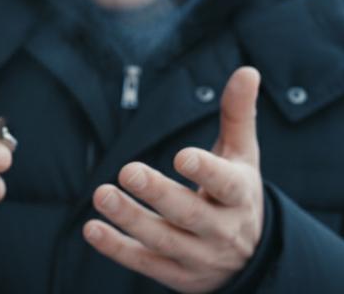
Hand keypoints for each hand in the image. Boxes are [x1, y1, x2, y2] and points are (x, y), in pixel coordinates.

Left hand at [84, 67, 263, 292]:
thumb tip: (247, 70)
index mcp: (240, 196)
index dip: (206, 171)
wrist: (251, 259)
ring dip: (130, 219)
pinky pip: (144, 263)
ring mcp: (198, 257)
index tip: (182, 155)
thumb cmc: (236, 192)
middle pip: (190, 214)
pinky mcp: (176, 275)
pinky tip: (92, 228)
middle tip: (127, 171)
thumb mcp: (242, 156)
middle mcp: (222, 230)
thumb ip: (238, 114)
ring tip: (101, 194)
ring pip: (163, 240)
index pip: (227, 185)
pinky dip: (116, 248)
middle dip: (158, 194)